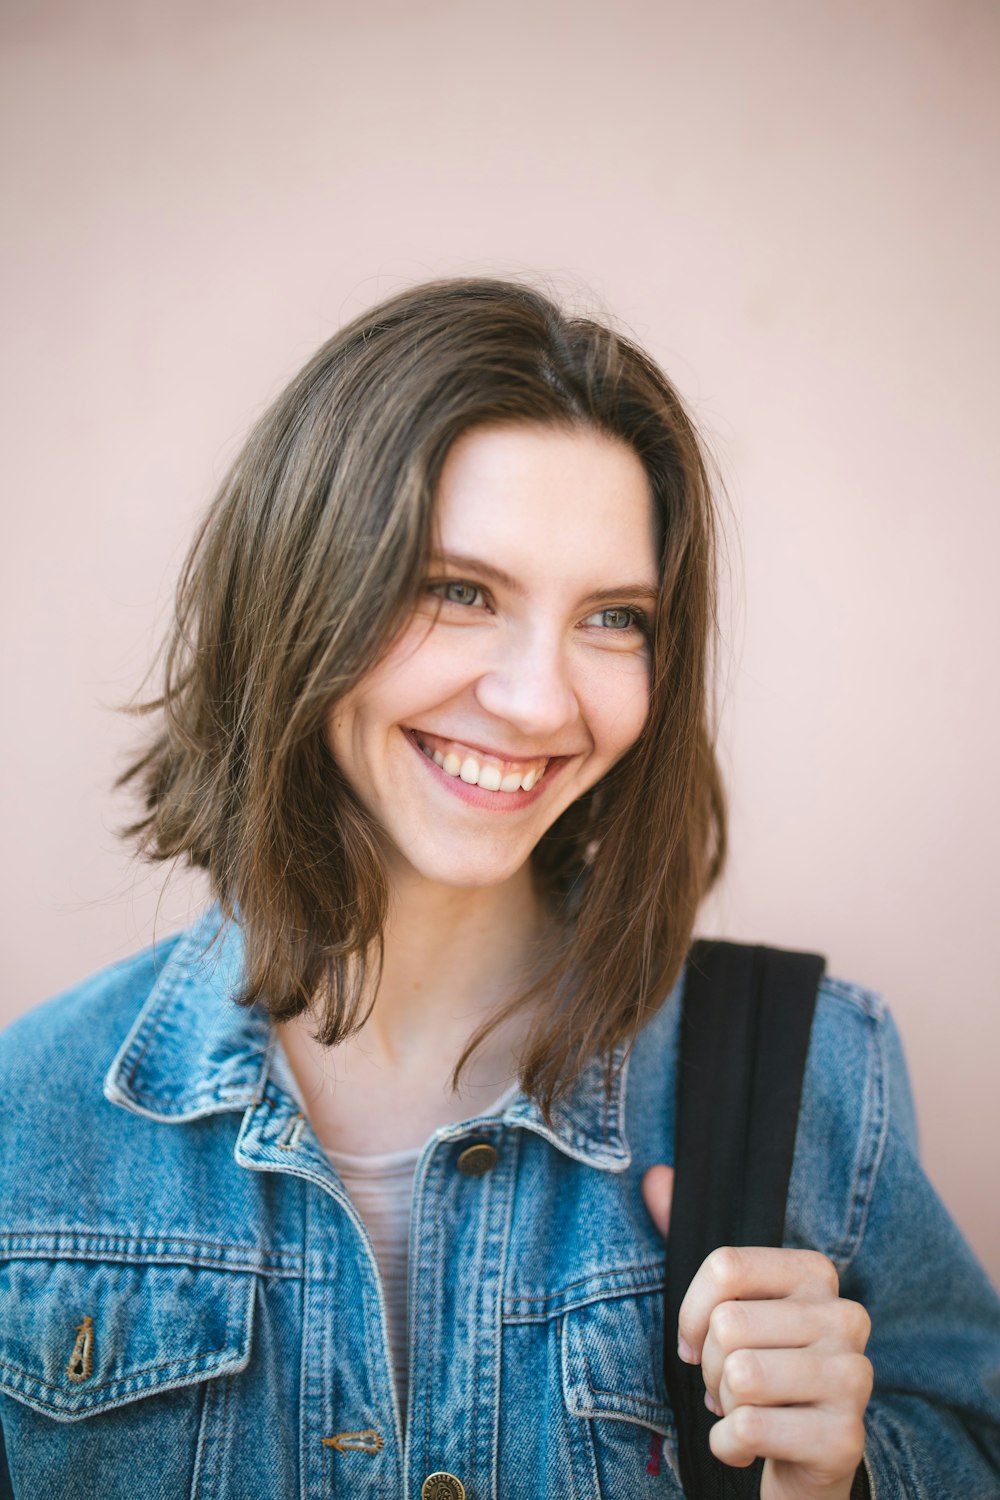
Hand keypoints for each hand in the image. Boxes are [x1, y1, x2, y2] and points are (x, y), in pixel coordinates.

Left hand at [642, 1165, 872, 1499]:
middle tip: (730, 1386)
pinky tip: (751, 1446)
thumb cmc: (758, 1365)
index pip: (725, 1268)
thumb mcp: (725, 1302)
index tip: (696, 1341)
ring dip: (723, 1405)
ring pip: (739, 1376)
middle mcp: (846, 1316)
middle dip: (710, 1367)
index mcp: (816, 1272)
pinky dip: (728, 1444)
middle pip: (728, 1326)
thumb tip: (655, 1176)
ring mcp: (853, 1378)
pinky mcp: (845, 1438)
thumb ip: (687, 1234)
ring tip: (746, 1409)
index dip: (691, 1312)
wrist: (805, 1455)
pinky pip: (748, 1429)